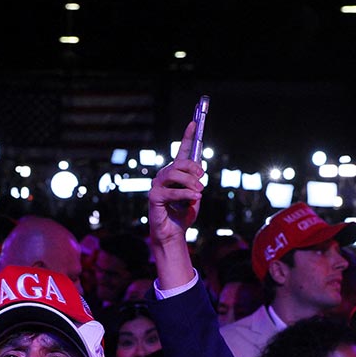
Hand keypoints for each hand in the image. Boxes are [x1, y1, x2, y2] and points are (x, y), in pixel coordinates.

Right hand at [147, 118, 204, 246]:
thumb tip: (199, 168)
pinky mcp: (154, 197)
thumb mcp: (195, 194)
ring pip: (173, 174)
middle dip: (193, 168)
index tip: (194, 123)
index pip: (181, 152)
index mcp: (175, 174)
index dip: (187, 137)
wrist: (174, 233)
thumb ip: (196, 181)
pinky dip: (185, 193)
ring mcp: (157, 185)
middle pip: (178, 162)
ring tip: (199, 190)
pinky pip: (171, 191)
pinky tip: (195, 197)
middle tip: (202, 177)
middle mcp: (164, 176)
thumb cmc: (183, 214)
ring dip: (190, 181)